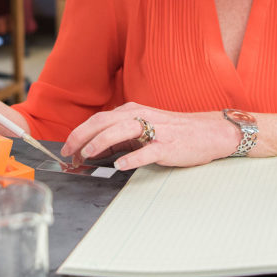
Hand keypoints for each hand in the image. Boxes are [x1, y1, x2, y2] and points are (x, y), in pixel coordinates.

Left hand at [62, 102, 238, 169]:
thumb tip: (96, 147)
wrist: (209, 132)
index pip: (99, 118)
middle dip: (82, 136)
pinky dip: (131, 158)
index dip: (80, 132)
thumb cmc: (176, 131)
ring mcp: (155, 131)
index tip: (67, 146)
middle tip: (68, 151)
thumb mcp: (145, 127)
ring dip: (100, 142)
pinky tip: (119, 165)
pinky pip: (146, 152)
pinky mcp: (167, 146)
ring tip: (87, 154)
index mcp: (133, 111)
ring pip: (121, 131)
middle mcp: (141, 116)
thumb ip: (122, 135)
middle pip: (104, 122)